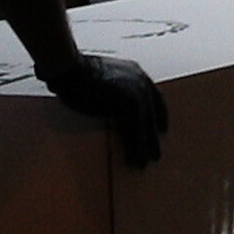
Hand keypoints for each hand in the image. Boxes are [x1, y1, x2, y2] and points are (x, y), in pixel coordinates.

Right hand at [41, 52, 168, 167]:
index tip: (161, 128)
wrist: (71, 70)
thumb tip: (111, 104)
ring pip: (144, 127)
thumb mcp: (103, 77)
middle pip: (151, 115)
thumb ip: (113, 88)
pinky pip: (134, 133)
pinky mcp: (128, 106)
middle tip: (155, 153)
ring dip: (145, 147)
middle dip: (152, 135)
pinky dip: (134, 149)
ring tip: (144, 163)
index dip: (159, 114)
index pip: (154, 97)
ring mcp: (136, 94)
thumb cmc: (77, 73)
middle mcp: (140, 82)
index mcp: (135, 72)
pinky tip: (133, 161)